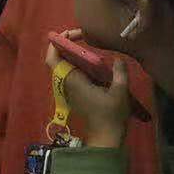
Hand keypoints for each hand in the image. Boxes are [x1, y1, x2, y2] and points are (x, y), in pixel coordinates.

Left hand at [45, 29, 129, 147]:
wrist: (106, 139)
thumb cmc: (111, 115)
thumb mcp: (120, 91)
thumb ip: (119, 72)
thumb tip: (118, 59)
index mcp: (73, 81)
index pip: (53, 59)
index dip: (55, 44)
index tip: (69, 34)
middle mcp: (68, 84)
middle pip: (58, 61)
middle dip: (66, 46)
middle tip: (81, 36)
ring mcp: (71, 91)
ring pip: (65, 68)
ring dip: (73, 55)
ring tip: (88, 45)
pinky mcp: (76, 96)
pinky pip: (72, 75)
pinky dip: (78, 65)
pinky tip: (93, 63)